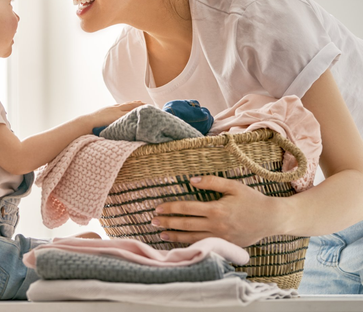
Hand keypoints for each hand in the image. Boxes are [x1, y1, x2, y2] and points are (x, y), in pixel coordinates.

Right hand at [87, 101, 142, 128]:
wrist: (88, 121)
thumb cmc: (93, 121)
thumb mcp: (102, 115)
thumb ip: (109, 115)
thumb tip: (111, 119)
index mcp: (112, 108)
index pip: (125, 104)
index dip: (133, 103)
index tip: (140, 102)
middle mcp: (115, 108)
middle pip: (130, 104)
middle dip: (139, 104)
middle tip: (147, 104)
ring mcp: (116, 113)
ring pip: (130, 109)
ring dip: (139, 108)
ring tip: (147, 108)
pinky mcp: (116, 118)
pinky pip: (127, 115)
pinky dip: (134, 115)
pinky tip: (140, 115)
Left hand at [151, 175, 284, 246]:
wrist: (272, 219)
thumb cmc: (252, 200)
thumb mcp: (233, 186)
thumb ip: (210, 182)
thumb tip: (190, 180)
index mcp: (216, 209)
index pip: (186, 209)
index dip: (170, 208)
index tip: (158, 208)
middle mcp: (216, 225)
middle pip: (185, 225)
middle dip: (167, 223)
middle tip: (152, 222)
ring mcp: (221, 237)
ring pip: (192, 238)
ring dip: (175, 237)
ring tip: (161, 235)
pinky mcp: (226, 245)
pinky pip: (204, 245)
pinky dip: (190, 245)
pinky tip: (180, 244)